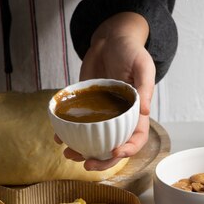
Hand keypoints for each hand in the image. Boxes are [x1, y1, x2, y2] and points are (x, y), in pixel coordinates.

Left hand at [59, 12, 154, 169]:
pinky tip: (58, 137)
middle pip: (112, 147)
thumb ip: (145, 86)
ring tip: (68, 154)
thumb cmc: (131, 50)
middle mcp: (119, 117)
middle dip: (101, 160)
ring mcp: (101, 114)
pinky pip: (77, 124)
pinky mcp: (86, 106)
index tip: (114, 152)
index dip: (128, 150)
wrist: (109, 38)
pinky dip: (67, 133)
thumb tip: (144, 110)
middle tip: (86, 165)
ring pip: (93, 140)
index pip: (136, 139)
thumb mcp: (143, 65)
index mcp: (136, 112)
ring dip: (81, 151)